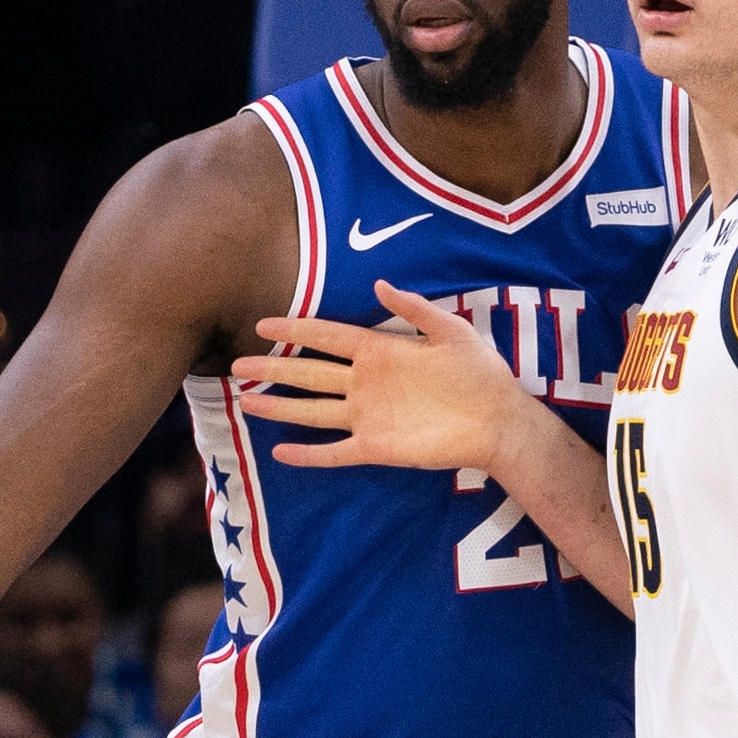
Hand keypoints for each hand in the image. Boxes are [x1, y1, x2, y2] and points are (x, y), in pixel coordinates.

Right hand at [233, 281, 540, 474]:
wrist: (499, 421)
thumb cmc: (479, 373)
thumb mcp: (450, 330)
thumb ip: (413, 308)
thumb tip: (378, 283)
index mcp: (380, 351)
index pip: (327, 337)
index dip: (295, 330)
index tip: (262, 325)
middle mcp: (366, 383)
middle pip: (309, 374)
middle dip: (274, 369)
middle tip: (238, 365)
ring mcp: (369, 416)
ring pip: (313, 411)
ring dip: (280, 407)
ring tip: (246, 402)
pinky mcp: (377, 447)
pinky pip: (335, 452)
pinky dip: (309, 453)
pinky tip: (281, 453)